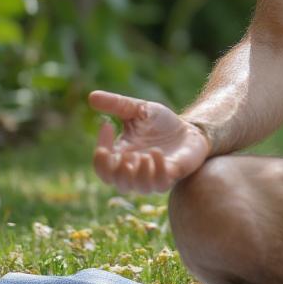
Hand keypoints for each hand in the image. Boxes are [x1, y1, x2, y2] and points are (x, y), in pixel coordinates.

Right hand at [89, 90, 209, 193]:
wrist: (190, 129)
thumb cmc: (161, 122)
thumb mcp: (138, 109)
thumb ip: (116, 104)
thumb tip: (91, 96)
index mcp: (122, 157)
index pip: (102, 167)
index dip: (100, 153)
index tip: (107, 125)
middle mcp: (135, 171)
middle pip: (116, 182)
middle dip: (116, 171)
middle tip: (125, 154)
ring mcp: (153, 176)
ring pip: (138, 187)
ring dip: (139, 173)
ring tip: (144, 155)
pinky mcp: (172, 176)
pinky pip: (160, 183)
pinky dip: (157, 170)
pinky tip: (157, 153)